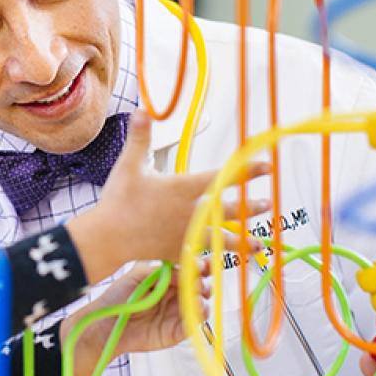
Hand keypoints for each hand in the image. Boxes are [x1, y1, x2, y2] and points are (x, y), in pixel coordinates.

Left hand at [61, 264, 211, 375]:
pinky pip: (193, 325)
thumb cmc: (118, 298)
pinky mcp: (176, 332)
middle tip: (200, 280)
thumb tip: (184, 268)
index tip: (201, 264)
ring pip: (201, 306)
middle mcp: (175, 296)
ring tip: (198, 294)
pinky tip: (197, 309)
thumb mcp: (139, 276)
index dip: (199, 267)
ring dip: (204, 299)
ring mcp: (177, 314)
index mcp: (168, 279)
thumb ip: (162, 271)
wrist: (105, 324)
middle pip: (200, 288)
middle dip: (204, 282)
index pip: (190, 271)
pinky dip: (198, 317)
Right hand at [67, 111, 272, 283]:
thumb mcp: (128, 165)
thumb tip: (142, 111)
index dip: (246, 171)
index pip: (221, 178)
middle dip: (250, 208)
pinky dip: (215, 262)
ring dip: (243, 241)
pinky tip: (224, 265)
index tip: (266, 167)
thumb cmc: (117, 201)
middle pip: (227, 211)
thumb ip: (140, 138)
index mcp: (182, 189)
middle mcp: (189, 213)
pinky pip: (202, 258)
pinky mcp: (177, 253)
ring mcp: (185, 236)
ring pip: (220, 239)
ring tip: (260, 245)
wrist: (107, 238)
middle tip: (268, 205)